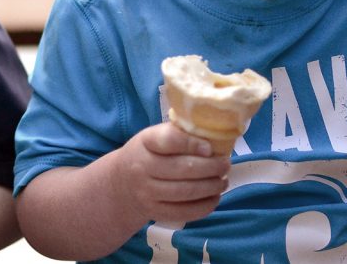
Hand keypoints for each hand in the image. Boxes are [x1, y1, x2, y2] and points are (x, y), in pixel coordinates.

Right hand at [112, 122, 229, 225]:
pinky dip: (205, 206)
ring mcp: (148, 193)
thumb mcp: (154, 137)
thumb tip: (214, 136)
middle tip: (225, 165)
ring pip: (186, 192)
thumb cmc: (147, 154)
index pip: (168, 140)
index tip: (210, 147)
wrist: (121, 184)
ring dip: (211, 187)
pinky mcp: (155, 212)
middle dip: (210, 168)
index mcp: (145, 142)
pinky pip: (185, 212)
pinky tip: (214, 197)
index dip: (191, 144)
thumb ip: (178, 134)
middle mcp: (143, 168)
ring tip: (223, 181)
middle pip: (182, 169)